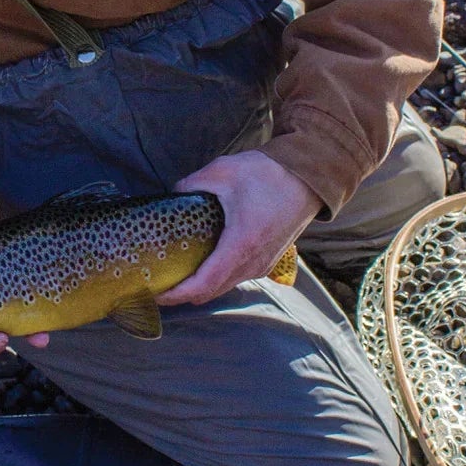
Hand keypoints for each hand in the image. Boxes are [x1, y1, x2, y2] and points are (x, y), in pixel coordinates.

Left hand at [157, 150, 319, 307]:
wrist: (309, 178)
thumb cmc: (269, 174)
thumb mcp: (222, 171)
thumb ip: (191, 184)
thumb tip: (174, 193)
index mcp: (240, 245)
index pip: (203, 284)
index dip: (177, 293)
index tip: (157, 293)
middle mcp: (253, 262)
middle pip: (211, 291)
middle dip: (183, 293)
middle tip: (158, 284)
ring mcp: (263, 264)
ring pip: (225, 286)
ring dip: (201, 286)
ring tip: (177, 275)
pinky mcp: (268, 260)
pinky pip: (237, 277)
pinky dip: (217, 278)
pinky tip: (203, 265)